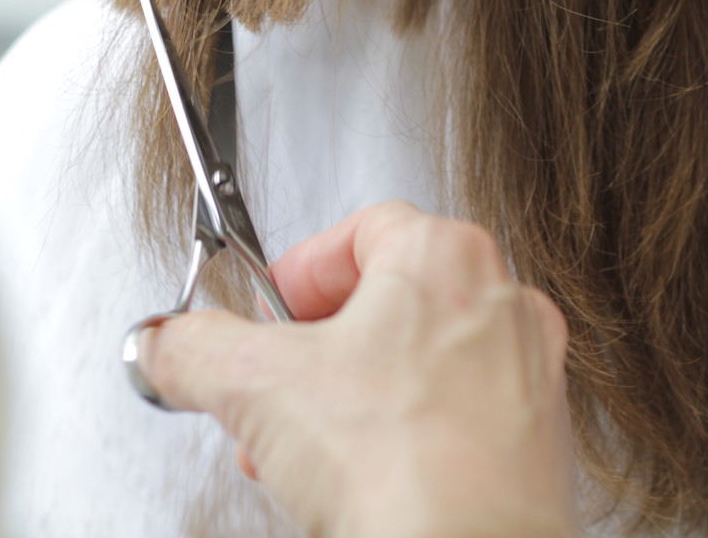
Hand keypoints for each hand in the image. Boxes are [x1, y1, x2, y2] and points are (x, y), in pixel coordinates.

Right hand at [140, 201, 578, 537]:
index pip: (361, 228)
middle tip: (278, 389)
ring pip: (422, 361)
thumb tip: (172, 344)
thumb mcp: (254, 387)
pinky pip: (457, 413)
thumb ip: (196, 348)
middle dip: (316, 352)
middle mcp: (502, 299)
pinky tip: (365, 479)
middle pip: (390, 299)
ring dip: (354, 397)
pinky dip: (406, 434)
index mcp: (446, 254)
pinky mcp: (535, 435)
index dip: (298, 272)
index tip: (266, 312)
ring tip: (306, 449)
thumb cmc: (401, 462)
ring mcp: (528, 369)